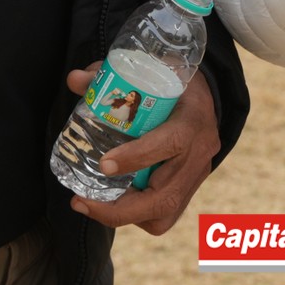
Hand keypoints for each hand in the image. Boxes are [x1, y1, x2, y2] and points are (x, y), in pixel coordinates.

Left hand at [62, 57, 219, 235]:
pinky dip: (136, 215)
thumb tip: (75, 80)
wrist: (209, 99)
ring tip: (92, 203)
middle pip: (165, 196)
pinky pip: (165, 216)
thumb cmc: (176, 82)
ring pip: (166, 213)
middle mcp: (199, 153)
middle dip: (119, 208)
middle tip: (81, 200)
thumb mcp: (150, 68)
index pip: (169, 144)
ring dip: (126, 215)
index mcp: (193, 119)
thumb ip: (111, 74)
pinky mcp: (190, 189)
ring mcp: (197, 176)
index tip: (103, 165)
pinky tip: (114, 200)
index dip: (136, 158)